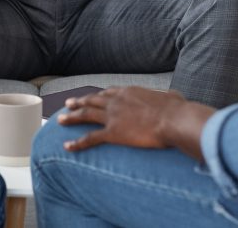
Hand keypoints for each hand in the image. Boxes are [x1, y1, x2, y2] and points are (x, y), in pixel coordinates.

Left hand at [58, 87, 213, 160]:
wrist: (173, 119)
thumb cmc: (177, 109)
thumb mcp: (172, 97)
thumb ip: (168, 97)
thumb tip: (174, 97)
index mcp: (129, 92)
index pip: (109, 92)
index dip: (98, 96)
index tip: (92, 97)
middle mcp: (117, 101)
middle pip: (92, 100)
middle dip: (79, 102)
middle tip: (68, 104)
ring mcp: (113, 116)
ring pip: (86, 115)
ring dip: (71, 117)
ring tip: (60, 120)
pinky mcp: (113, 132)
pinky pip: (90, 138)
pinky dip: (77, 143)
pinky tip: (67, 146)